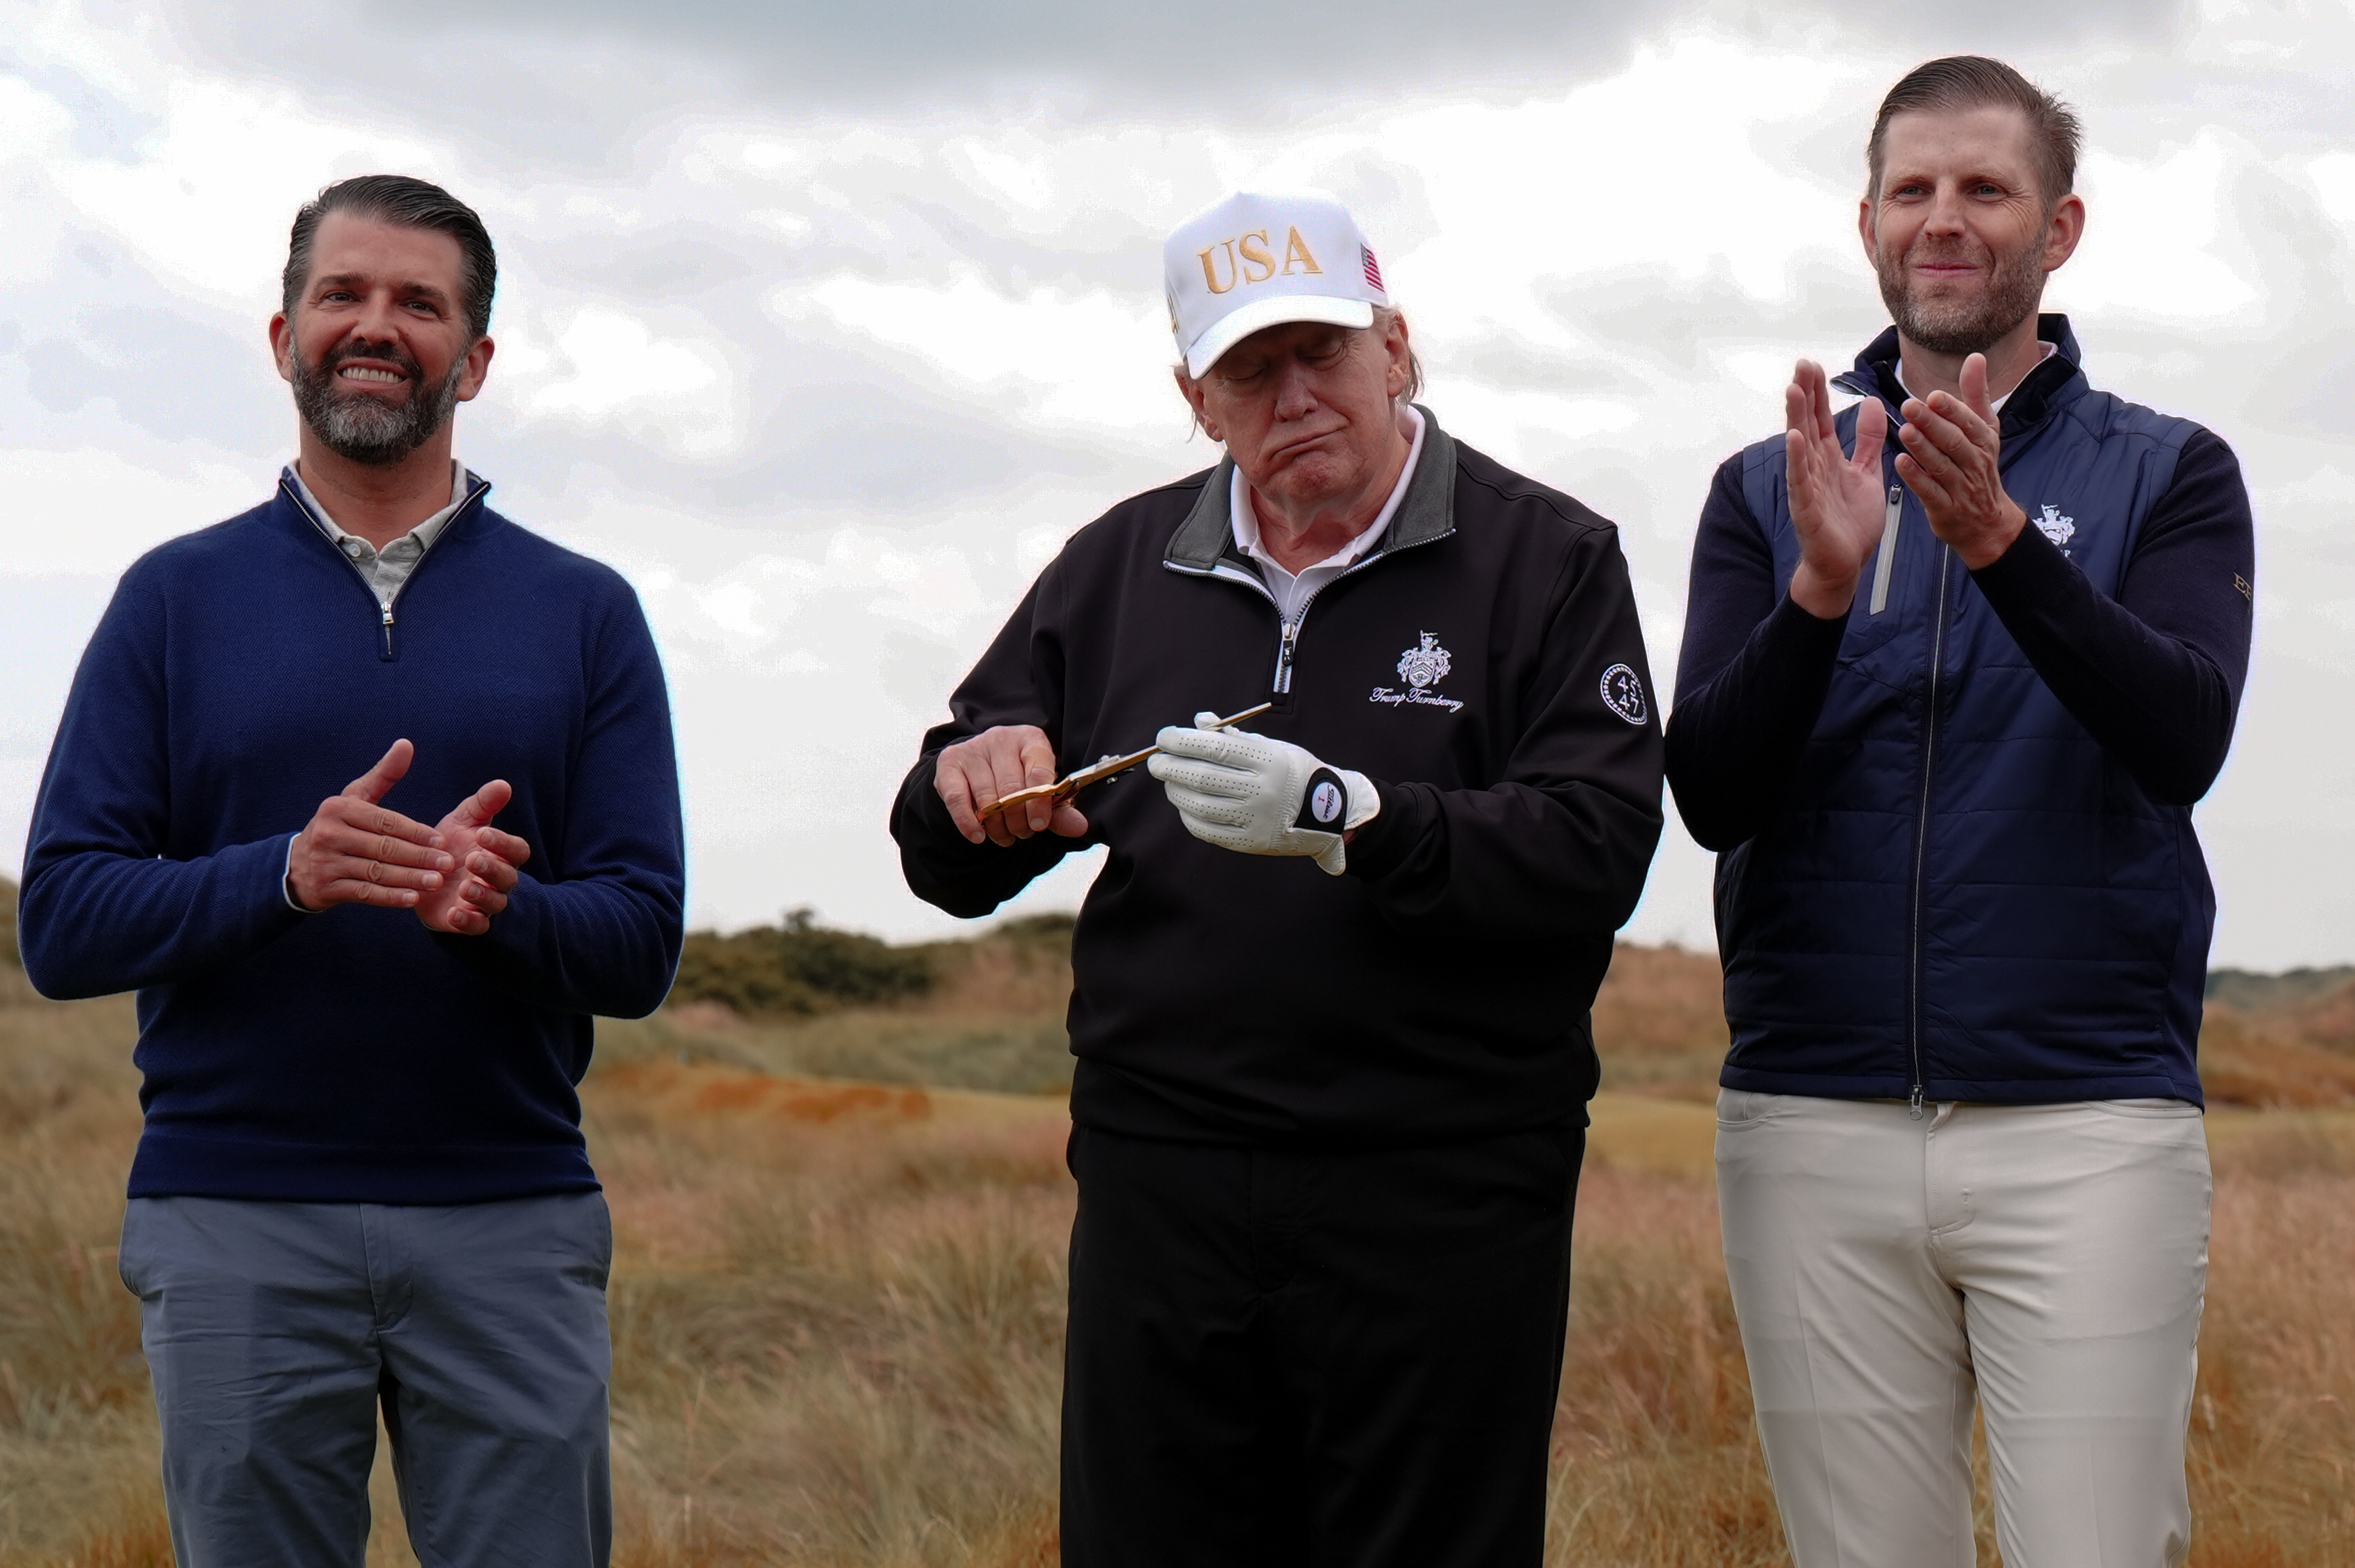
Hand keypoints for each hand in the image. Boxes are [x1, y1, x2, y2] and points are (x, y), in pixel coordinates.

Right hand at [287, 740, 454, 911]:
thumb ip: (383, 775)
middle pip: (383, 847)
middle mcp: (328, 834)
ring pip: (376, 872)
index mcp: (338, 808)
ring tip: (437, 882)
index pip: (385, 821)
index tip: (442, 840)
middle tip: (448, 863)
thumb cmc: (337, 826)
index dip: (416, 831)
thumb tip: (406, 744)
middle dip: (419, 856)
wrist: (296, 865)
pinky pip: (364, 893)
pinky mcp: (326, 887)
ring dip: (409, 878)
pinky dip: (389, 897)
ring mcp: (325, 862)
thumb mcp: (354, 798)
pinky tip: (412, 900)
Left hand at [414, 778, 531, 935]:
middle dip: (492, 868)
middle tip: (473, 859)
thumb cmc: (451, 849)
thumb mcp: (463, 824)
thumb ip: (482, 805)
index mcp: (501, 855)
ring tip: (464, 887)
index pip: (516, 850)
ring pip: (495, 902)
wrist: (428, 883)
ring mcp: (485, 902)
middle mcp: (498, 880)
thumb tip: (503, 784)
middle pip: (508, 877)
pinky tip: (453, 913)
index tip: (482, 834)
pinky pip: (477, 926)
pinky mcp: (470, 922)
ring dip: (481, 895)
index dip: (503, 843)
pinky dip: (468, 921)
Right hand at [934, 725, 1088, 847]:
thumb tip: (1080, 827)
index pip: (1038, 770)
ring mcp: (973, 749)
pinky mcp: (950, 763)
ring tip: (1006, 837)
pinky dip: (968, 822)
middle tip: (1023, 834)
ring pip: (986, 797)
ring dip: (997, 825)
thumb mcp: (1042, 790)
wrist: (982, 764)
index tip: (1039, 825)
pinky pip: (957, 799)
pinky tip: (978, 836)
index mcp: (1031, 739)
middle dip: (1018, 819)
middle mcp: (1001, 738)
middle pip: (1011, 787)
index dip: (1040, 802)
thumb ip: (1060, 809)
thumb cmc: (1019, 777)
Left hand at [1146, 721, 1375, 875]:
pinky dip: (1188, 816)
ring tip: (1170, 781)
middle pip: (1202, 778)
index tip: (1164, 737)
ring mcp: (1254, 819)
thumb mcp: (1273, 746)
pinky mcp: (1249, 842)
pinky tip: (1185, 804)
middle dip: (1170, 767)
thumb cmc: (1295, 773)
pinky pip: (1206, 830)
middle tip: (1156, 761)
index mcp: (1269, 760)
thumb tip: (1199, 721)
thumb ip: (1234, 736)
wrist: (1329, 813)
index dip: (1183, 741)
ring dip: (1176, 791)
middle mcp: (1262, 791)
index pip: (1215, 748)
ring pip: (1199, 805)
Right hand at [1783, 358, 1890, 618]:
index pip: (1821, 418)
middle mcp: (1814, 468)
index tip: (1812, 365)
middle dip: (1804, 394)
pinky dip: (1797, 459)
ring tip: (1792, 390)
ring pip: (1800, 447)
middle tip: (1801, 364)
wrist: (1846, 564)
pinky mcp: (1807, 509)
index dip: (1817, 392)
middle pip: (1807, 424)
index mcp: (1828, 458)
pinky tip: (1795, 438)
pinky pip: (1800, 481)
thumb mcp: (1867, 472)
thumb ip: (1867, 440)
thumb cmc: (1852, 522)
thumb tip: (1872, 403)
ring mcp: (1807, 487)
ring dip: (1796, 418)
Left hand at [1896, 353, 2025, 569]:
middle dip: (1932, 423)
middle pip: (1953, 441)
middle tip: (1909, 406)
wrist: (1988, 523)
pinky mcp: (1946, 509)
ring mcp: (1962, 488)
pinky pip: (1930, 492)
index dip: (1952, 409)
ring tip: (1904, 431)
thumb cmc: (1980, 469)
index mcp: (1983, 442)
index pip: (1968, 422)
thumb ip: (1976, 395)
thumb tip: (1975, 358)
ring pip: (1941, 465)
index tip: (1933, 395)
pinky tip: (1901, 463)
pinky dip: (1916, 478)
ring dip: (1922, 448)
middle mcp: (1975, 463)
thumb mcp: (1985, 431)